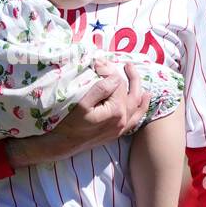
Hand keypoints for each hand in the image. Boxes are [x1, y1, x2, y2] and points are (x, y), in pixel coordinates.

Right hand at [4, 60, 148, 168]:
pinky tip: (142, 102)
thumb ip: (101, 88)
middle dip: (131, 77)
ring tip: (142, 82)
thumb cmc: (69, 122)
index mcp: (116, 111)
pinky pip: (135, 120)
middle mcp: (123, 120)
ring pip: (136, 106)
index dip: (111, 71)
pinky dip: (140, 109)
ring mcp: (121, 128)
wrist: (63, 144)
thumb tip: (114, 75)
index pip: (119, 85)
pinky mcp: (117, 133)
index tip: (101, 62)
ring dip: (139, 92)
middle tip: (128, 64)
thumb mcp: (82, 102)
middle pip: (131, 94)